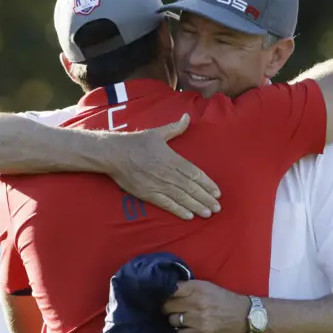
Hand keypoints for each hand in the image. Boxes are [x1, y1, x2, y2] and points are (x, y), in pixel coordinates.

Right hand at [104, 114, 220, 220]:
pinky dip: (178, 210)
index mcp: (172, 158)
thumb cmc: (136, 142)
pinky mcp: (148, 194)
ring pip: (181, 197)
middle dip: (206, 198)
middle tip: (217, 207)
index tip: (217, 192)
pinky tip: (189, 216)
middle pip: (191, 187)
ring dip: (196, 206)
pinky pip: (166, 204)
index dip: (207, 183)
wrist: (114, 153)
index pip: (195, 173)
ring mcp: (158, 184)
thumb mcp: (158, 132)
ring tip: (208, 213)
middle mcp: (168, 173)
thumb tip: (187, 117)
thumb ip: (175, 127)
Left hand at [163, 280, 249, 332]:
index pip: (171, 289)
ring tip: (182, 317)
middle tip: (172, 308)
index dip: (164, 293)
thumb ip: (187, 286)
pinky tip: (188, 327)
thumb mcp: (205, 285)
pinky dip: (182, 331)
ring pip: (172, 320)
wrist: (241, 314)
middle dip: (167, 307)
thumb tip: (167, 289)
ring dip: (175, 319)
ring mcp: (198, 319)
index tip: (164, 296)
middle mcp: (196, 303)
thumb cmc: (221, 297)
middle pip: (167, 306)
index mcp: (197, 288)